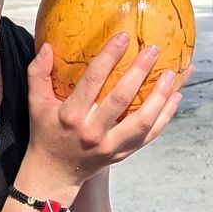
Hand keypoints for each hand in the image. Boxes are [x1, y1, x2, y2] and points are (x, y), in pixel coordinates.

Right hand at [23, 33, 189, 196]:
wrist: (55, 173)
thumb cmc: (46, 133)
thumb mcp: (36, 104)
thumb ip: (38, 74)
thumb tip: (48, 46)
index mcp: (71, 116)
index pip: (93, 81)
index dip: (109, 57)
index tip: (123, 38)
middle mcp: (93, 132)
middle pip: (122, 98)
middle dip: (139, 71)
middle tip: (153, 50)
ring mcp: (111, 146)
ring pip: (143, 120)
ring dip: (160, 96)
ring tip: (172, 74)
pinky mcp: (124, 154)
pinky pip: (150, 135)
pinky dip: (165, 116)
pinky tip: (176, 97)